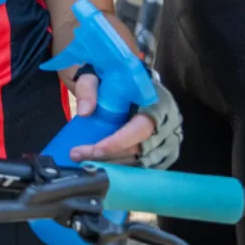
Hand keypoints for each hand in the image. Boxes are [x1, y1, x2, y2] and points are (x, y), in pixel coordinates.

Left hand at [67, 71, 182, 168]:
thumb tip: (84, 112)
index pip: (141, 128)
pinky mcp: (162, 153)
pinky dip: (123, 168)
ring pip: (141, 162)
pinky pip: (143, 166)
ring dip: (113, 165)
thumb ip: (89, 88)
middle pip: (139, 150)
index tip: (96, 149)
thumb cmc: (113, 78)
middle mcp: (167, 125)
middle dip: (109, 157)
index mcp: (157, 103)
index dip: (119, 141)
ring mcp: (166, 141)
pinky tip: (101, 165)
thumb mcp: (98, 75)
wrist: (127, 82)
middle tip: (78, 155)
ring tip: (84, 161)